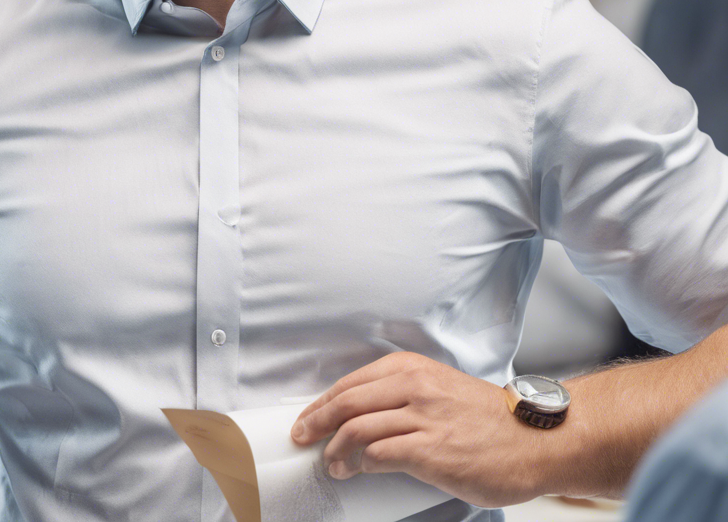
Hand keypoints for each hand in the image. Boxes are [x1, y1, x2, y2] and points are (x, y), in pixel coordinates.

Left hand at [291, 352, 549, 508]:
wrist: (537, 438)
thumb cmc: (489, 420)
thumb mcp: (440, 389)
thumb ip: (402, 395)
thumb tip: (360, 414)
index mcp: (412, 368)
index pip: (350, 382)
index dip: (321, 403)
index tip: (306, 418)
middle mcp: (414, 386)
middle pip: (346, 401)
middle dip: (315, 422)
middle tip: (302, 438)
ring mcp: (423, 417)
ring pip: (357, 428)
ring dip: (335, 450)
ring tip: (331, 464)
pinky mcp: (432, 451)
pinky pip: (380, 455)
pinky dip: (360, 464)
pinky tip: (356, 471)